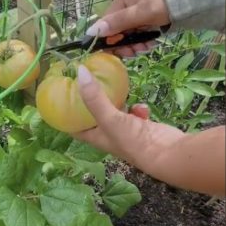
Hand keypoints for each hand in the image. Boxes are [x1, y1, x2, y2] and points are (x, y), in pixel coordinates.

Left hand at [71, 65, 186, 166]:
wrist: (166, 154)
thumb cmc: (133, 141)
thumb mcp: (109, 118)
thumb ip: (95, 97)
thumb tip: (79, 71)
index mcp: (95, 137)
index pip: (74, 127)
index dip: (65, 114)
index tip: (59, 96)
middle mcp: (108, 135)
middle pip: (94, 116)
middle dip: (90, 101)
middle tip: (86, 82)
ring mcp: (126, 131)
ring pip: (116, 112)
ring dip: (116, 101)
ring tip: (114, 88)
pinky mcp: (142, 126)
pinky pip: (136, 113)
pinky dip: (138, 108)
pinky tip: (142, 107)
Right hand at [84, 0, 170, 57]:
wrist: (188, 0)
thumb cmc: (162, 5)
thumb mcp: (140, 13)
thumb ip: (117, 22)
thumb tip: (91, 31)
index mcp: (120, 2)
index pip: (106, 25)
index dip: (110, 41)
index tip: (121, 52)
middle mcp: (125, 8)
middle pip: (117, 32)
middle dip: (126, 44)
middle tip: (136, 51)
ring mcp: (135, 15)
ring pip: (128, 36)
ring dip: (135, 45)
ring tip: (147, 48)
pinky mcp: (145, 21)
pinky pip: (138, 35)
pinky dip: (143, 42)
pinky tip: (151, 44)